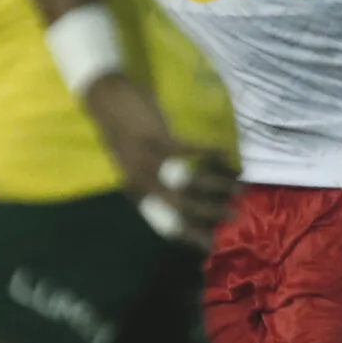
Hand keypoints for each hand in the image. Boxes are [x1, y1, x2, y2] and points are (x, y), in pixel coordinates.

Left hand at [83, 75, 238, 249]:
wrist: (102, 98)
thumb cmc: (121, 130)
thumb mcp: (133, 164)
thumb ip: (152, 182)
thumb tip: (183, 197)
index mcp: (135, 190)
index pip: (165, 222)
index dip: (190, 235)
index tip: (213, 244)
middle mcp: (141, 180)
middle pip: (180, 207)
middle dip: (210, 215)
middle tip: (235, 218)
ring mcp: (149, 160)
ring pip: (189, 182)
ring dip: (218, 186)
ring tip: (239, 188)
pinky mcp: (157, 138)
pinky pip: (191, 152)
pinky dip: (211, 154)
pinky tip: (227, 154)